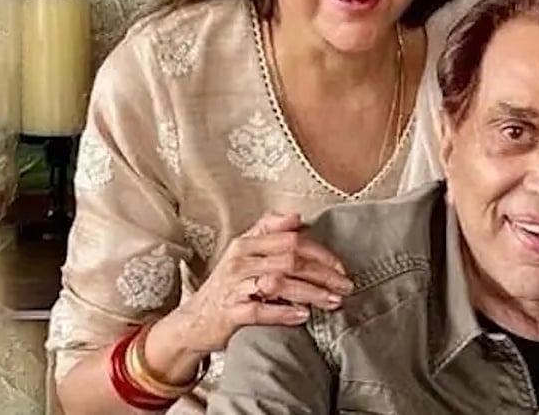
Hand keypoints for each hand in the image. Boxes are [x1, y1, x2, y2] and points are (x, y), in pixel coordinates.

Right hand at [158, 211, 353, 354]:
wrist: (194, 320)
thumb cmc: (229, 286)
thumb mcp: (245, 253)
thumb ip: (269, 232)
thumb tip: (298, 217)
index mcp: (247, 243)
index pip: (292, 239)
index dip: (320, 252)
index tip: (341, 266)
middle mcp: (240, 260)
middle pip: (290, 260)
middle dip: (323, 273)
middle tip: (344, 286)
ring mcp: (234, 286)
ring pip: (278, 283)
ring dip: (310, 292)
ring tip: (332, 301)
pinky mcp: (229, 312)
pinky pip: (260, 310)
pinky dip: (284, 312)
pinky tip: (302, 316)